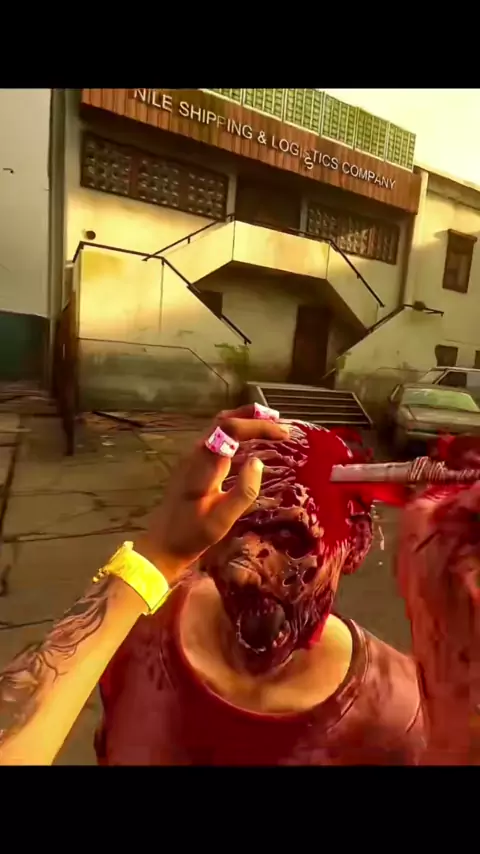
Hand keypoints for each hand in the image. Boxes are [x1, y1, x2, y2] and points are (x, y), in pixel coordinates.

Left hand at [135, 405, 289, 582]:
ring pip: (219, 425)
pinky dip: (237, 431)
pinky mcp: (194, 463)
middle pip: (224, 419)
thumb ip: (243, 490)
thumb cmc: (193, 533)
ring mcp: (193, 456)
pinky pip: (217, 437)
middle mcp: (196, 452)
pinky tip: (251, 442)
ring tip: (271, 427)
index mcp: (204, 463)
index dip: (259, 426)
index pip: (231, 429)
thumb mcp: (222, 519)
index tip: (284, 434)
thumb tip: (258, 461)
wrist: (162, 542)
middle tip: (280, 423)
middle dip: (254, 416)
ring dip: (245, 421)